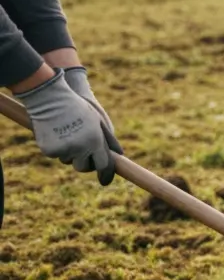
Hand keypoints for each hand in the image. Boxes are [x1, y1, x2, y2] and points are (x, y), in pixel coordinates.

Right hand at [14, 68, 121, 185]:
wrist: (51, 98)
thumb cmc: (78, 108)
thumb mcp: (98, 121)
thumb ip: (108, 140)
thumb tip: (119, 155)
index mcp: (95, 142)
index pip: (103, 165)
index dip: (105, 174)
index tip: (105, 181)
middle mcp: (80, 149)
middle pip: (83, 168)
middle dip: (84, 162)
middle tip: (82, 151)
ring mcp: (64, 150)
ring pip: (68, 160)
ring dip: (69, 152)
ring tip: (67, 133)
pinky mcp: (49, 150)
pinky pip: (55, 154)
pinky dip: (56, 147)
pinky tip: (55, 132)